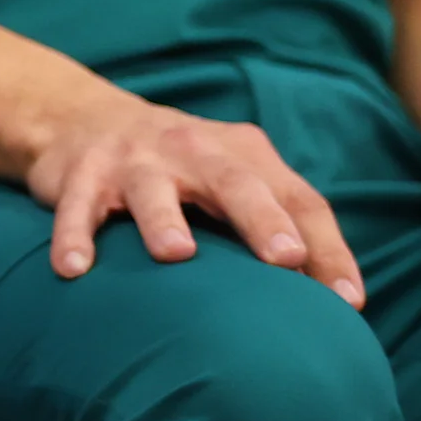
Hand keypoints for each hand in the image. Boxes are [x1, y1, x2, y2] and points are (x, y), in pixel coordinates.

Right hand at [24, 90, 362, 305]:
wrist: (82, 118)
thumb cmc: (181, 169)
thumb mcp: (234, 180)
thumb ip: (281, 223)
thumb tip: (344, 302)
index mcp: (242, 155)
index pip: (298, 199)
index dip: (327, 248)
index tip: (347, 302)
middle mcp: (192, 150)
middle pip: (234, 182)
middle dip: (261, 218)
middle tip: (286, 257)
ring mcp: (134, 159)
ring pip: (152, 189)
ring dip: (164, 219)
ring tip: (176, 254)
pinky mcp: (81, 173)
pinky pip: (77, 206)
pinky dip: (74, 235)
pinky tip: (73, 269)